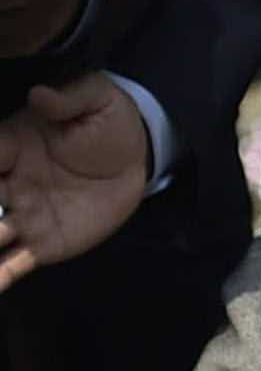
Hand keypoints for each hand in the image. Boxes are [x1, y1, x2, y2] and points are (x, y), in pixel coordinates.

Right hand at [0, 73, 150, 292]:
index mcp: (11, 146)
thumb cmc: (110, 123)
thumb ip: (69, 98)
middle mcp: (8, 184)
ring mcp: (22, 216)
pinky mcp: (43, 243)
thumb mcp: (97, 100)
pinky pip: (15, 263)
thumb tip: (41, 94)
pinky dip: (1, 276)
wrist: (137, 158)